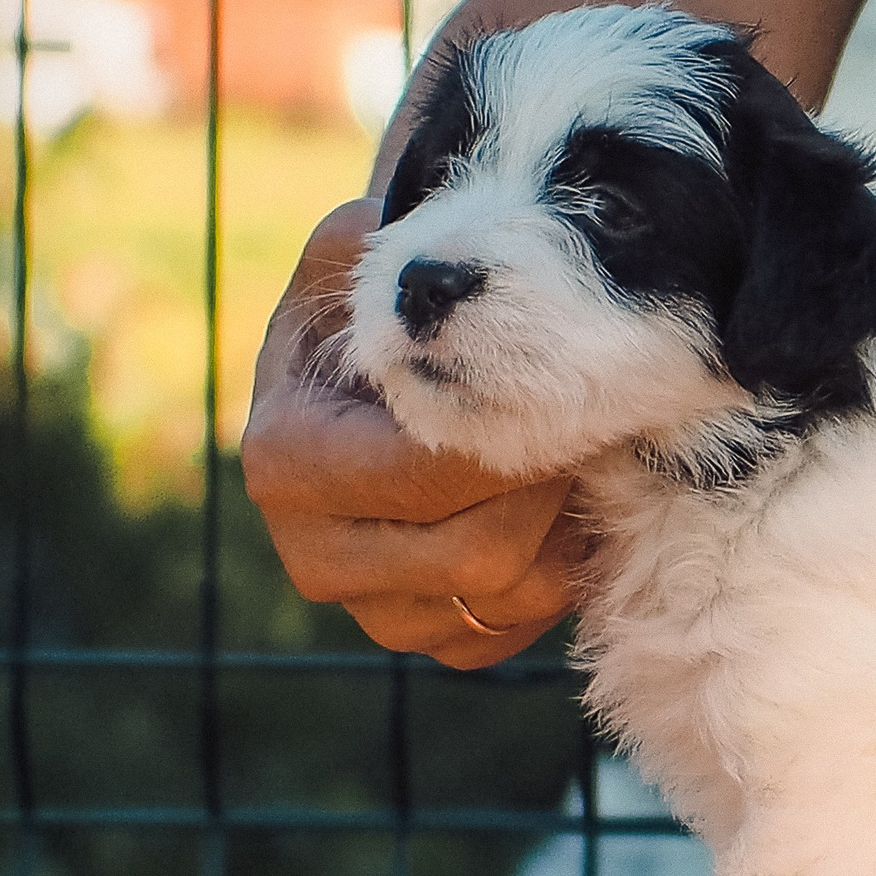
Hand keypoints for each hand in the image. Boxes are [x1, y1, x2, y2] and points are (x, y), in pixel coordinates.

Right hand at [240, 199, 587, 669]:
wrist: (371, 396)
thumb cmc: (371, 322)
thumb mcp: (354, 266)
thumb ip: (370, 249)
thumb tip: (382, 233)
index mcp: (288, 461)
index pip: (433, 473)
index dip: (520, 435)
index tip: (567, 383)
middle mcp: (316, 556)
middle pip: (481, 555)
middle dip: (549, 489)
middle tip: (588, 425)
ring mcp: (371, 612)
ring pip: (510, 603)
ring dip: (563, 535)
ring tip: (573, 465)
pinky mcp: (428, 641)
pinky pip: (516, 633)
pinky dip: (555, 577)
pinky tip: (556, 516)